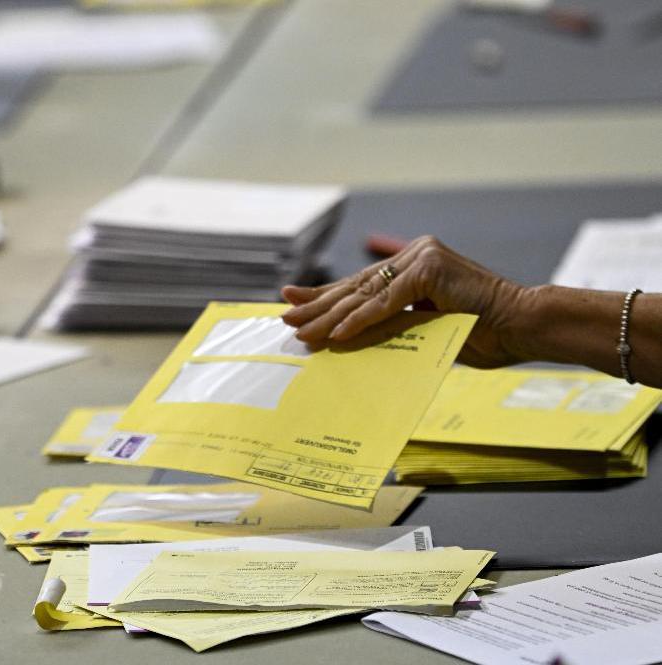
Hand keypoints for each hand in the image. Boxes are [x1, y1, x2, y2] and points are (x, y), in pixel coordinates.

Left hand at [280, 236, 527, 367]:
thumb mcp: (425, 330)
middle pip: (356, 287)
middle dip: (318, 306)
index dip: (326, 297)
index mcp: (414, 265)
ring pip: (365, 294)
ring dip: (330, 316)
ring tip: (300, 329)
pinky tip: (335, 333)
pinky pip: (386, 303)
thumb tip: (346, 338)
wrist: (523, 327)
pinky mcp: (430, 270)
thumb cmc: (483, 334)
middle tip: (285, 318)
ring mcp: (423, 257)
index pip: (361, 285)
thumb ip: (391, 325)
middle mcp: (416, 254)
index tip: (293, 304)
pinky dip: (360, 320)